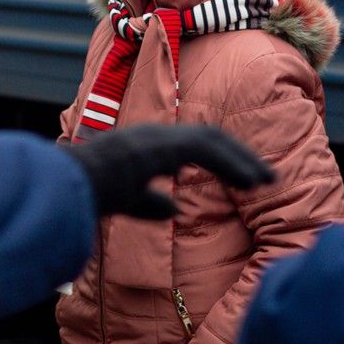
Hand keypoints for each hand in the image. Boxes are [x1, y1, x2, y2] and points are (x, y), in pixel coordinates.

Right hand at [64, 124, 273, 218]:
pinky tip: (249, 181)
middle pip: (209, 138)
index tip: (243, 180)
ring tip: (266, 181)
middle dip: (240, 156)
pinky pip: (207, 150)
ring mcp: (161, 137)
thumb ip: (152, 204)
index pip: (193, 146)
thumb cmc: (94, 194)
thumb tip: (174, 209)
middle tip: (265, 178)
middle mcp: (157, 135)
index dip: (222, 160)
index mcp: (148, 146)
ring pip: (213, 141)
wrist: (76, 185)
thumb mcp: (130, 202)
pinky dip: (232, 164)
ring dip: (242, 160)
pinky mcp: (166, 145)